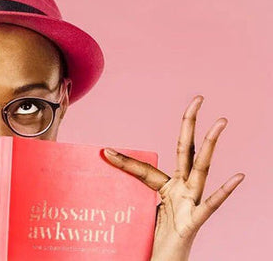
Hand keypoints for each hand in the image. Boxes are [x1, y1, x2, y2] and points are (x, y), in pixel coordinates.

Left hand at [102, 95, 244, 260]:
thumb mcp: (138, 213)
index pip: (144, 168)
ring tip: (221, 122)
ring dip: (211, 146)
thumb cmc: (154, 240)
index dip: (123, 161)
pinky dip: (225, 191)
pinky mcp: (195, 221)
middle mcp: (181, 190)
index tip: (104, 151)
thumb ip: (127, 197)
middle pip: (185, 151)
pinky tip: (238, 177)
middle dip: (191, 124)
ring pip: (202, 170)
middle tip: (198, 98)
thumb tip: (100, 183)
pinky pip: (211, 205)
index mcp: (166, 188)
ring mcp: (190, 203)